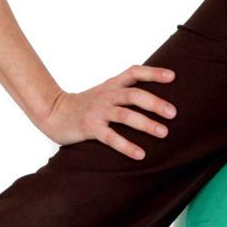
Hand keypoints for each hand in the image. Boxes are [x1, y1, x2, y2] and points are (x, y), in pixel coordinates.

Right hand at [40, 64, 176, 159]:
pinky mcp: (90, 128)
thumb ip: (124, 91)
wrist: (53, 113)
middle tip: (173, 113)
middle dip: (155, 103)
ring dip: (146, 124)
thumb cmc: (85, 105)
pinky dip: (126, 146)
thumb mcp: (104, 93)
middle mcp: (107, 96)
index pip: (134, 72)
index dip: (153, 73)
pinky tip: (140, 154)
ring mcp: (98, 112)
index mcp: (112, 86)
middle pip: (134, 95)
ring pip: (125, 115)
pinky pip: (111, 137)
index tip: (172, 76)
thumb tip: (154, 99)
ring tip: (163, 132)